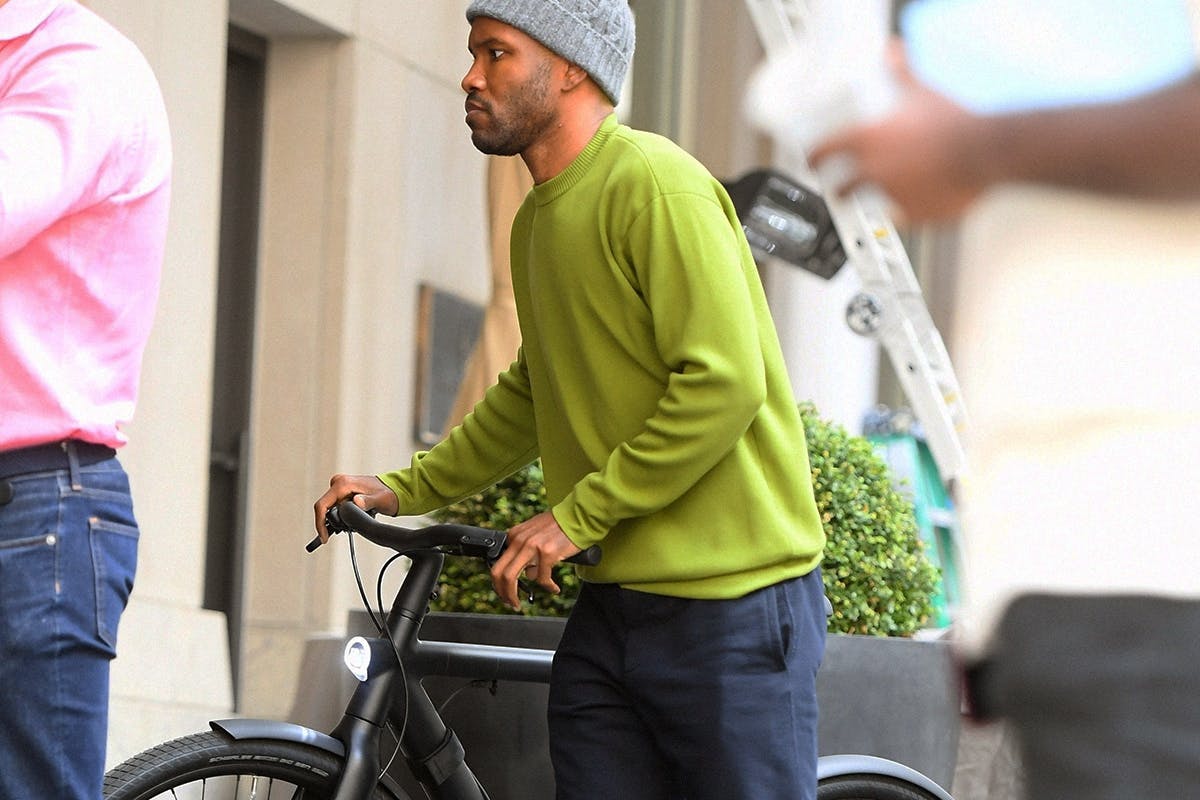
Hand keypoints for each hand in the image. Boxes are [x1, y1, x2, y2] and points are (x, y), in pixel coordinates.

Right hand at [313, 474, 398, 541]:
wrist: (392, 490)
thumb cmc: (387, 493)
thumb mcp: (381, 499)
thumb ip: (368, 501)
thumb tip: (356, 501)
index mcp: (343, 483)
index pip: (322, 505)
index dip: (320, 523)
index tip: (324, 537)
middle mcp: (338, 483)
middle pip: (324, 509)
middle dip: (333, 523)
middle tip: (349, 528)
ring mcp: (339, 488)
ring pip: (329, 510)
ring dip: (339, 520)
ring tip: (358, 520)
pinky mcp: (341, 494)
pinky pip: (334, 508)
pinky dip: (341, 517)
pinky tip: (353, 520)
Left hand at [490, 510, 580, 609]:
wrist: (579, 516)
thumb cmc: (560, 525)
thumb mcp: (535, 533)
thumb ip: (526, 550)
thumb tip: (527, 573)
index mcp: (515, 535)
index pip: (498, 563)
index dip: (499, 582)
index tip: (504, 592)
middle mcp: (520, 540)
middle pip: (499, 572)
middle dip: (502, 593)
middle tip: (510, 603)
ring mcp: (532, 546)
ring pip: (512, 578)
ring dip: (515, 595)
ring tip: (526, 600)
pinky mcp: (547, 553)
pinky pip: (542, 579)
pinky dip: (549, 587)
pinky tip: (554, 589)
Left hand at [808, 41, 988, 223]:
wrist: (983, 152)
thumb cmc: (954, 123)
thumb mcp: (922, 92)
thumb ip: (902, 73)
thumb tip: (893, 52)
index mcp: (867, 141)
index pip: (824, 151)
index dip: (813, 157)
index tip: (811, 161)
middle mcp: (872, 171)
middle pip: (840, 187)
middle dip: (838, 189)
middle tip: (841, 188)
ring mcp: (890, 195)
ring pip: (870, 203)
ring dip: (872, 200)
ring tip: (884, 194)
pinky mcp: (912, 215)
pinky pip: (901, 218)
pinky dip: (904, 213)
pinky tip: (913, 204)